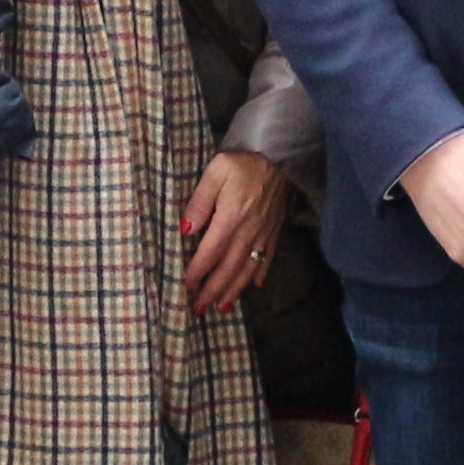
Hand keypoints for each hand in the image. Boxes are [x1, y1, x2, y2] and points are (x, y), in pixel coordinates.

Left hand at [178, 149, 290, 315]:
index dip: (196, 273)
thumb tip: (186, 230)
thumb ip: (199, 202)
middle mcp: (248, 232)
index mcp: (230, 218)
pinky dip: (260, 275)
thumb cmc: (243, 161)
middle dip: (212, 291)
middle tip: (198, 308)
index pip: (209, 253)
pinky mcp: (274, 231)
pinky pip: (267, 259)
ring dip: (233, 291)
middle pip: (228, 269)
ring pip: (247, 270)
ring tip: (221, 307)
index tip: (184, 287)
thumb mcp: (215, 172)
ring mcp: (263, 234)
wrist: (279, 156)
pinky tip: (254, 287)